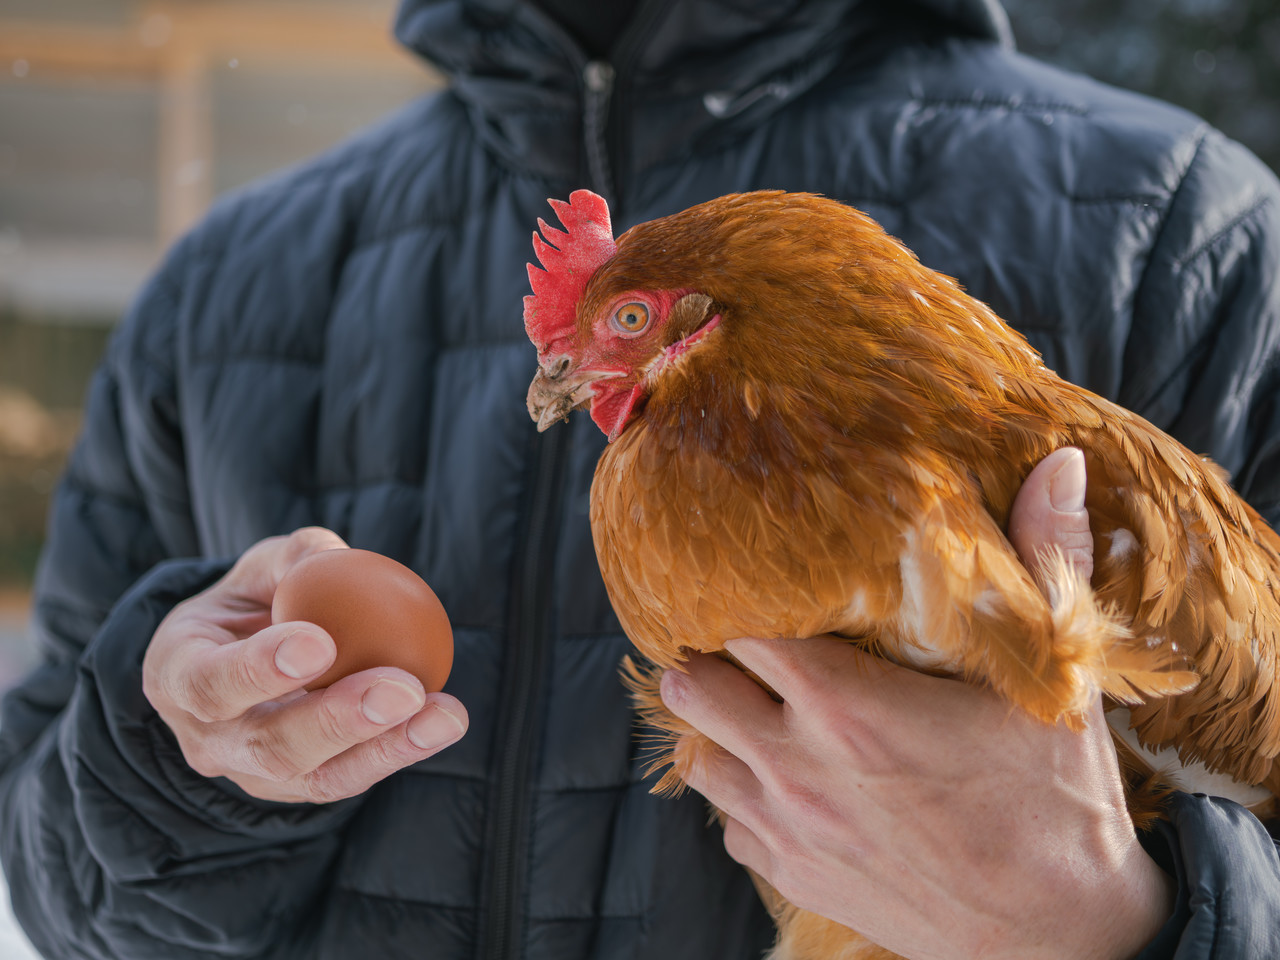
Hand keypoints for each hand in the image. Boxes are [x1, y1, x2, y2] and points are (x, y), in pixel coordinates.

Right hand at [142, 527, 467, 803]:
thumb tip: (335, 555)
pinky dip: (402, 750)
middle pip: (271, 744)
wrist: (240, 665)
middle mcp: (209, 740)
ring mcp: (253, 775)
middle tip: (401, 688)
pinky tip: (444, 720)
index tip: (320, 642)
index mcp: (177, 676)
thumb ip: (292, 557)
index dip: (260, 669)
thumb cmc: (253, 603)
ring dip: (389, 747)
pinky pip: (353, 777)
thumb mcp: (259, 570)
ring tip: (445, 716)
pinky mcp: (301, 788)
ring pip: (320, 776)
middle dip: (339, 720)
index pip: (211, 682)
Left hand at [659, 448, 1173, 959]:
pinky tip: (785, 776)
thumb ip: (1046, 560)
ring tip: (757, 703)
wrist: (1059, 943)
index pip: (741, 624)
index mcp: (849, 706)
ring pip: (697, 755)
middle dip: (708, 655)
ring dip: (717, 725)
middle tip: (743, 636)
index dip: (737, 593)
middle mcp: (798, 765)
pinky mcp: (790, 876)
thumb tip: (1060, 462)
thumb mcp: (1058, 681)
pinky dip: (743, 795)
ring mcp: (787, 828)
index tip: (751, 575)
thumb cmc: (1058, 807)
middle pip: (692, 685)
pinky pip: (727, 824)